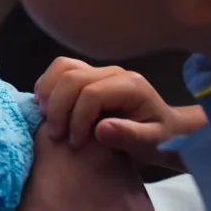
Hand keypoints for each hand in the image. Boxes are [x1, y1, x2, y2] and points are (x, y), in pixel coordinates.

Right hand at [35, 58, 206, 167]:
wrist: (165, 130)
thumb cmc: (159, 139)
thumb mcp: (151, 144)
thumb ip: (129, 136)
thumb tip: (100, 129)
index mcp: (130, 86)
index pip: (91, 94)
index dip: (77, 119)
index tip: (75, 143)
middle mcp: (113, 72)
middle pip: (72, 78)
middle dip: (58, 107)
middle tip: (56, 135)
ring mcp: (100, 71)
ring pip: (63, 67)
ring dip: (48, 92)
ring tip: (45, 117)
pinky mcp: (89, 75)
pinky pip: (61, 69)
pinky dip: (47, 85)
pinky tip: (45, 105)